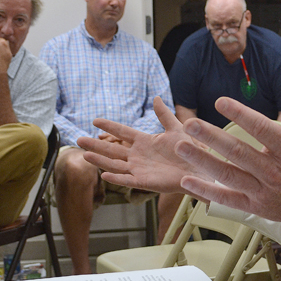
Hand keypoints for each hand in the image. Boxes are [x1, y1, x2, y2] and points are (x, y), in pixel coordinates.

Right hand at [78, 97, 211, 194]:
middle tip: (78, 139)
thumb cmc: (190, 150)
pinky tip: (104, 175)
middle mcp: (138, 155)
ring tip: (84, 154)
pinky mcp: (145, 182)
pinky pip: (128, 180)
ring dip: (100, 160)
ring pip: (115, 164)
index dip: (109, 126)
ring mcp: (140, 169)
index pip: (122, 132)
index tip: (95, 120)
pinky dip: (116, 178)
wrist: (201, 168)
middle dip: (96, 144)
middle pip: (112, 149)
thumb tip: (156, 98)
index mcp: (145, 142)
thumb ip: (164, 115)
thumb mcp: (176, 129)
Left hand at [174, 84, 280, 242]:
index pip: (261, 129)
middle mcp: (273, 171)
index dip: (240, 114)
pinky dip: (206, 191)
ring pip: (228, 174)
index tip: (220, 102)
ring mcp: (261, 190)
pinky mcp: (253, 206)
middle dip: (211, 137)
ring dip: (203, 160)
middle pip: (238, 151)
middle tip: (190, 124)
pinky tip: (189, 180)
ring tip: (182, 146)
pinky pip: (226, 199)